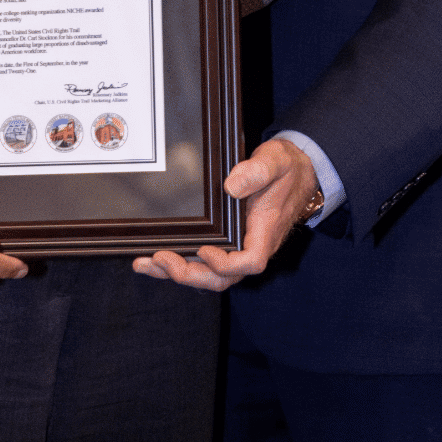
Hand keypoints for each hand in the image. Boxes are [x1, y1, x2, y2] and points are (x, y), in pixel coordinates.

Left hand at [133, 137, 318, 290]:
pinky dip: (177, 263)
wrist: (296, 171)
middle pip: (222, 279)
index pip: (249, 263)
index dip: (226, 264)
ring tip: (144, 264)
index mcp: (265, 232)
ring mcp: (237, 247)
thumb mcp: (276, 162)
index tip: (204, 249)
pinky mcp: (225, 243)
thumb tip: (231, 186)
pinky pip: (202, 262)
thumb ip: (257, 171)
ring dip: (176, 273)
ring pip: (208, 275)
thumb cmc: (286, 168)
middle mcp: (250, 246)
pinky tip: (152, 258)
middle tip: (160, 259)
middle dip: (189, 275)